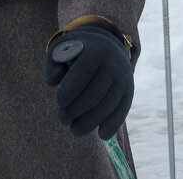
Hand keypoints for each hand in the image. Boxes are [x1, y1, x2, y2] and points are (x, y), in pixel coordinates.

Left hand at [43, 23, 133, 138]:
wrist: (106, 45)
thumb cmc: (77, 51)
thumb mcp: (61, 50)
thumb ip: (53, 65)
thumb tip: (54, 83)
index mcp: (93, 52)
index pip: (83, 73)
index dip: (70, 91)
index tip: (59, 102)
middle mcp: (112, 65)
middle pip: (96, 92)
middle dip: (77, 110)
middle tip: (63, 119)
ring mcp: (123, 79)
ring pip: (109, 104)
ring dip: (92, 122)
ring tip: (75, 131)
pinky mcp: (129, 91)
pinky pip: (123, 110)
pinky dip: (113, 124)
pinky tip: (102, 135)